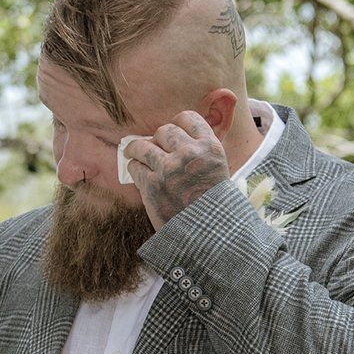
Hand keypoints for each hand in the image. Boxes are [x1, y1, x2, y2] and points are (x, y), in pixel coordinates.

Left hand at [122, 111, 229, 228]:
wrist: (210, 235)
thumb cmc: (215, 206)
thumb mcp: (219, 170)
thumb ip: (202, 152)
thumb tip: (178, 137)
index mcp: (210, 147)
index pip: (188, 118)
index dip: (178, 123)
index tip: (173, 131)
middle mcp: (189, 153)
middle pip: (164, 130)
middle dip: (158, 138)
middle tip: (154, 146)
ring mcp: (169, 168)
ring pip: (143, 145)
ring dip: (137, 149)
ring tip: (134, 153)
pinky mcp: (152, 185)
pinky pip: (135, 167)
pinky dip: (135, 169)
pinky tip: (139, 173)